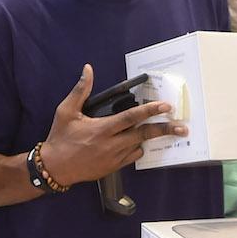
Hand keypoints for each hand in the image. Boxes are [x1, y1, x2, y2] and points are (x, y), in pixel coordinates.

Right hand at [40, 64, 181, 185]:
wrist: (54, 167)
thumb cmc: (60, 137)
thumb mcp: (66, 111)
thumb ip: (80, 90)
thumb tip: (88, 69)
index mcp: (102, 128)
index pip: (132, 117)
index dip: (150, 110)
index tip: (166, 106)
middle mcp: (112, 144)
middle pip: (144, 135)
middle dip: (164, 129)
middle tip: (182, 127)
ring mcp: (114, 158)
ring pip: (139, 146)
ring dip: (150, 138)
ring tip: (165, 132)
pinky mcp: (113, 168)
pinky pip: (132, 157)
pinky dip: (136, 148)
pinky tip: (136, 142)